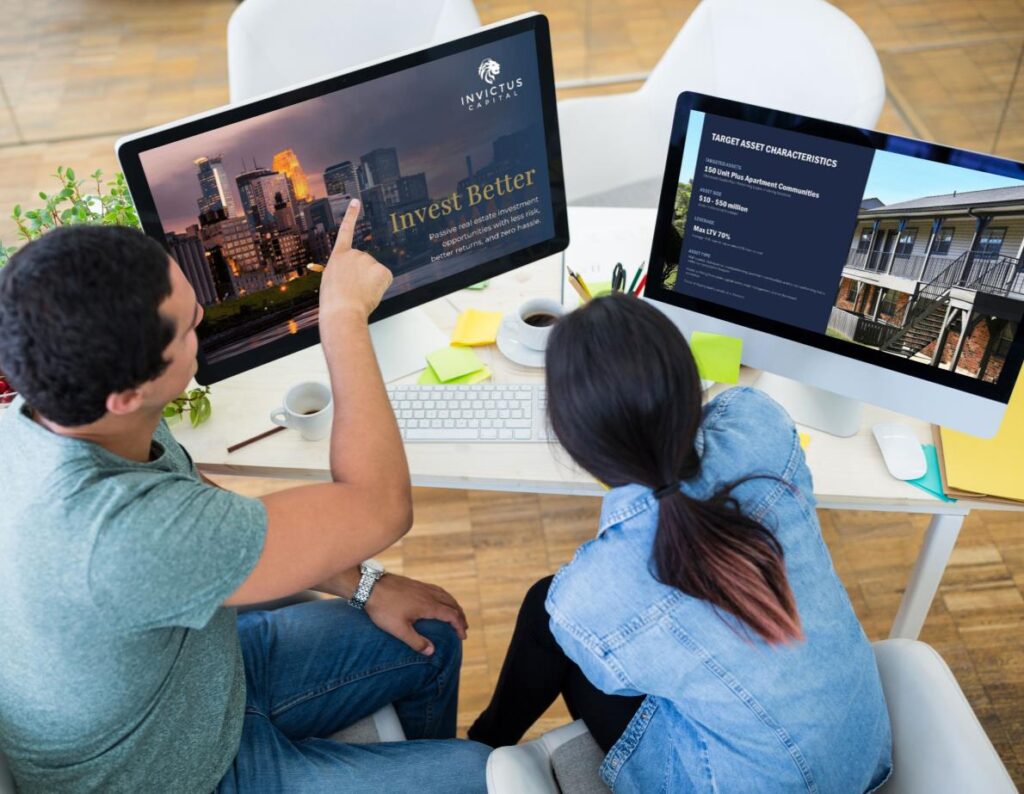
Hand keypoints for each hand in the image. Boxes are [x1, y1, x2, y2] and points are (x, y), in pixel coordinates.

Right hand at [319, 199, 392, 322]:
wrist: (341, 311)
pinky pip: (385, 279)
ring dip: (371, 283)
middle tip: (353, 290)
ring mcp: (368, 260)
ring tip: (360, 293)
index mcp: (339, 256)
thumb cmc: (334, 302)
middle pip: (366, 264)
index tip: (356, 202)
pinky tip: (371, 292)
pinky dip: (381, 287)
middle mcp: (354, 254)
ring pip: (375, 273)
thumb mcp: (331, 282)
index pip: (345, 231)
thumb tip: (356, 279)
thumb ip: (343, 273)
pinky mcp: (382, 270)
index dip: (351, 216)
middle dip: (363, 277)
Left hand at [364, 573, 467, 655]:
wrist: (370, 586)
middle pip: (452, 604)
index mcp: (429, 606)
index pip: (451, 616)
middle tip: (463, 627)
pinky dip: (444, 597)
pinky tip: (438, 599)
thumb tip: (432, 651)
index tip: (463, 637)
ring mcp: (422, 587)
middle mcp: (429, 595)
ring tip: (455, 613)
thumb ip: (416, 642)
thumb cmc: (384, 609)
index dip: (459, 626)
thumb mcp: (399, 629)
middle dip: (460, 616)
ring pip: (445, 595)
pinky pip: (437, 589)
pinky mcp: (415, 584)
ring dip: (454, 605)